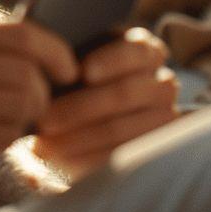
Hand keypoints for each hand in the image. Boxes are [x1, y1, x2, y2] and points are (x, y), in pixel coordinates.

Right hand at [0, 20, 78, 186]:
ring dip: (30, 118)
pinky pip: (2, 137)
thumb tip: (36, 42)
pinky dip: (11, 138)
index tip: (69, 68)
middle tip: (41, 104)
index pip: (23, 33)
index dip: (57, 51)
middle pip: (28, 73)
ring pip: (21, 106)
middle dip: (46, 92)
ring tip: (18, 121)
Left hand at [33, 27, 179, 181]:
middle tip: (45, 121)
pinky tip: (62, 161)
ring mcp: (165, 118)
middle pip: (125, 93)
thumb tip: (58, 66)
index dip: (111, 61)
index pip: (136, 51)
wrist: (79, 119)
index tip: (84, 72)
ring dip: (78, 138)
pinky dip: (87, 159)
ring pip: (121, 129)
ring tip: (45, 144)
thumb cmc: (74, 82)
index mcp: (146, 50)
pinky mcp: (157, 150)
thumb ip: (71, 61)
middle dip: (81, 108)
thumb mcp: (74, 63)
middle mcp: (163, 83)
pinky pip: (120, 158)